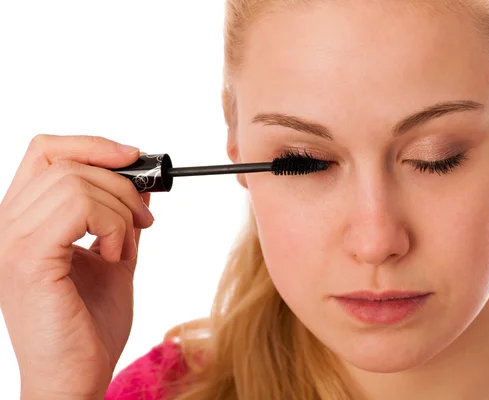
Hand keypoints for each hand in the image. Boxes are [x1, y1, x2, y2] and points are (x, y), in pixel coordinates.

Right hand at [0, 134, 154, 398]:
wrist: (75, 375)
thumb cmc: (88, 325)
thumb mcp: (113, 257)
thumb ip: (119, 220)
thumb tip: (140, 185)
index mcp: (25, 221)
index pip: (46, 152)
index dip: (92, 144)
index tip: (133, 157)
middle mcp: (9, 225)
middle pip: (65, 161)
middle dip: (120, 182)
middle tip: (144, 217)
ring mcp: (12, 240)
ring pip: (75, 180)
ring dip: (118, 208)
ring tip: (126, 244)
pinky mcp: (28, 258)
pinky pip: (77, 207)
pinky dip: (111, 225)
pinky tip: (115, 255)